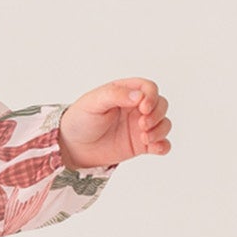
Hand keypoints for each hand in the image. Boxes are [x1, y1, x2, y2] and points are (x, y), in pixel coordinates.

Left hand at [58, 78, 172, 170]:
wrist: (72, 147)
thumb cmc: (80, 120)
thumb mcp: (93, 102)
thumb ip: (115, 95)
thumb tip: (139, 96)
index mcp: (126, 92)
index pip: (149, 88)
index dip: (151, 96)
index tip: (143, 107)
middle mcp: (136, 108)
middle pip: (161, 105)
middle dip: (157, 114)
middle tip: (142, 125)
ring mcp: (140, 126)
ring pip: (164, 123)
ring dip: (160, 130)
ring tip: (144, 138)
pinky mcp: (141, 145)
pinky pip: (161, 144)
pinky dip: (163, 145)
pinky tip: (154, 148)